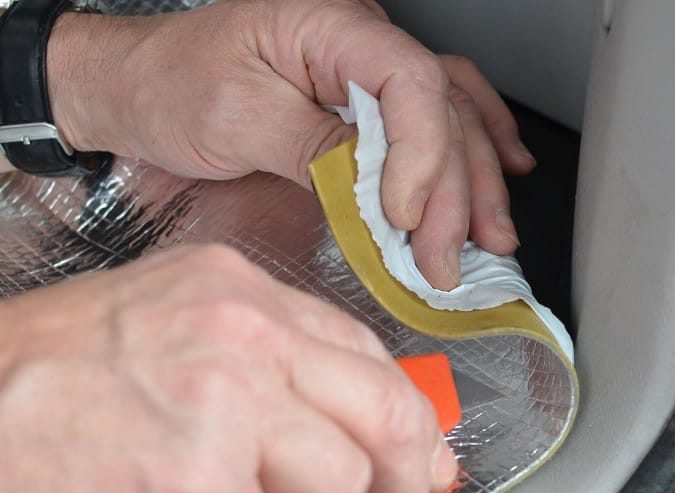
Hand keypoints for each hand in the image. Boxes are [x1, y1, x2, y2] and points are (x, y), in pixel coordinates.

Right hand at [0, 244, 455, 492]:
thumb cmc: (52, 382)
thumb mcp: (175, 336)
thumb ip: (276, 376)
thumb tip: (361, 436)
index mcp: (240, 294)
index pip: (368, 357)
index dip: (403, 422)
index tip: (412, 461)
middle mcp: (243, 338)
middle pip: (389, 415)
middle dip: (403, 482)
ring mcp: (224, 412)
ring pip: (338, 489)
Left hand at [46, 0, 534, 288]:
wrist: (143, 87)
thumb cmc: (173, 88)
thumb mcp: (238, 120)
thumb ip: (316, 150)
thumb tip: (377, 192)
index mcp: (328, 23)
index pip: (409, 82)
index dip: (420, 156)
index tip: (401, 218)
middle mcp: (360, 40)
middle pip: (441, 111)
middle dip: (452, 194)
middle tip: (445, 258)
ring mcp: (367, 71)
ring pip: (451, 117)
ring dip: (476, 183)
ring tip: (492, 238)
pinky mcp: (364, 102)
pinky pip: (437, 116)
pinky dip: (475, 146)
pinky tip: (502, 170)